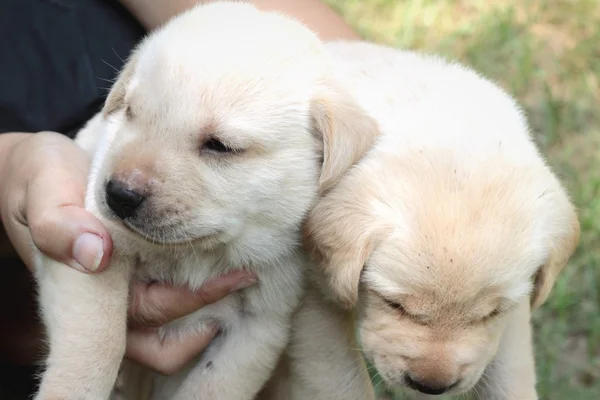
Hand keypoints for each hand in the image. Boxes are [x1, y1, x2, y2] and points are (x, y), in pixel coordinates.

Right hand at [0, 132, 257, 373]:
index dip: (195, 302)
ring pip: (167, 328)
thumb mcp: (43, 187)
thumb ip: (58, 219)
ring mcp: (121, 293)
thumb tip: (95, 254)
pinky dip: (193, 288)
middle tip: (246, 274)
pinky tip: (217, 259)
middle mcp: (110, 301)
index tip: (238, 275)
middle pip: (164, 338)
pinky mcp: (131, 276)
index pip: (151, 314)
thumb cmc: (42, 179)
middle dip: (207, 308)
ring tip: (239, 273)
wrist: (38, 174)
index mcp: (91, 289)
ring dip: (203, 306)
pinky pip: (167, 296)